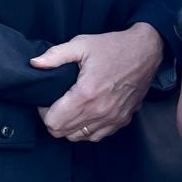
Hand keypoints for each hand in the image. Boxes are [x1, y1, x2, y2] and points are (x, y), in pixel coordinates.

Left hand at [31, 23, 162, 141]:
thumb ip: (55, 55)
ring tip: (72, 108)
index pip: (52, 122)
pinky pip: (96, 136)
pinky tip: (87, 112)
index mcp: (86, 94)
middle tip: (57, 103)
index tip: (48, 99)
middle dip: (54, 119)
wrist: (147, 51)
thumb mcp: (82, 44)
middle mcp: (100, 111)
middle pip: (62, 133)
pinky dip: (87, 129)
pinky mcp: (122, 120)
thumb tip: (34, 64)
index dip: (44, 111)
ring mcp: (112, 118)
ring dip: (70, 126)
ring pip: (78, 137)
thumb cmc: (113, 47)